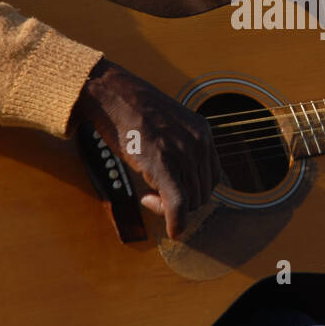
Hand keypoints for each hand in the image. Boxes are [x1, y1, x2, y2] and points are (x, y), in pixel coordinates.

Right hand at [74, 58, 220, 238]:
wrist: (112, 94)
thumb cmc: (134, 109)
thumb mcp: (170, 124)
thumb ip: (181, 146)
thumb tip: (181, 177)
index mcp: (203, 132)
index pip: (212, 177)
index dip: (194, 190)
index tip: (171, 189)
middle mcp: (198, 143)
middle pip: (202, 192)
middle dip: (182, 203)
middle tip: (153, 197)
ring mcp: (181, 153)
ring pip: (190, 200)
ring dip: (170, 208)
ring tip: (147, 197)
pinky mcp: (162, 164)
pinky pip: (177, 203)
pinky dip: (176, 222)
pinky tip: (173, 231)